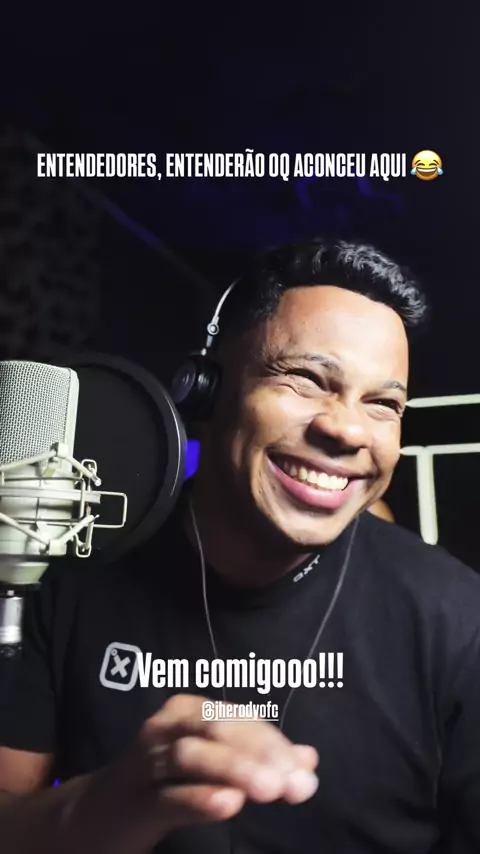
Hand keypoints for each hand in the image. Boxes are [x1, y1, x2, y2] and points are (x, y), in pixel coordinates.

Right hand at [70, 694, 318, 852]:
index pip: (237, 718)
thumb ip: (256, 758)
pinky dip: (199, 798)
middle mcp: (163, 728)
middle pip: (217, 730)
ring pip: (192, 757)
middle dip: (261, 753)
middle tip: (297, 784)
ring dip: (236, 770)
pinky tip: (228, 804)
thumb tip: (308, 759)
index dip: (275, 741)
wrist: (96, 816)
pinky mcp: (133, 804)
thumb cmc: (161, 783)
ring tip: (272, 790)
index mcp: (185, 712)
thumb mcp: (210, 766)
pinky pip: (168, 797)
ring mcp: (144, 763)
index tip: (306, 769)